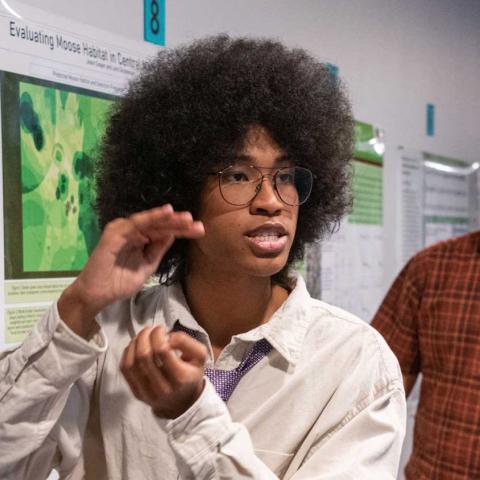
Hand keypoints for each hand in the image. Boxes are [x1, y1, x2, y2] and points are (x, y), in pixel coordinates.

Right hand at [58, 205, 204, 336]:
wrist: (98, 294)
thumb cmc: (119, 282)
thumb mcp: (147, 265)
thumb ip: (158, 250)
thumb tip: (173, 234)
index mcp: (141, 238)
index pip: (164, 232)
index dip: (182, 231)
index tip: (200, 230)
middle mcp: (133, 231)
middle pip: (160, 225)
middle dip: (180, 223)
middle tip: (197, 224)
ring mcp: (123, 230)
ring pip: (151, 222)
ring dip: (168, 218)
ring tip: (186, 218)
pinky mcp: (114, 233)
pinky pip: (136, 223)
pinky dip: (151, 217)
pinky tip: (166, 213)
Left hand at [120, 326, 207, 418]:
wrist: (183, 401)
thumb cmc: (190, 373)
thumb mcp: (199, 356)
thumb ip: (186, 341)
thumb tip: (167, 337)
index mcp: (180, 377)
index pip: (162, 350)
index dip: (158, 335)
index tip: (161, 328)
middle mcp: (163, 388)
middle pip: (144, 356)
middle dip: (145, 336)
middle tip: (150, 329)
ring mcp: (147, 393)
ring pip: (132, 363)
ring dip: (135, 343)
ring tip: (142, 335)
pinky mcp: (137, 393)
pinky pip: (125, 370)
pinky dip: (127, 353)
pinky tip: (135, 346)